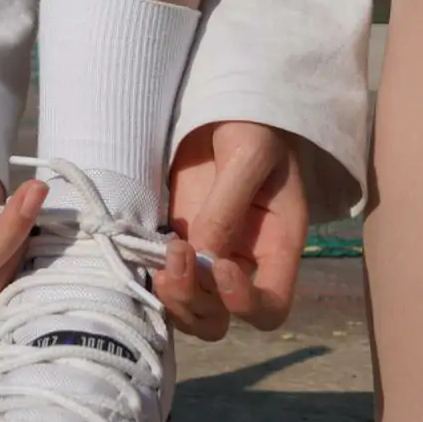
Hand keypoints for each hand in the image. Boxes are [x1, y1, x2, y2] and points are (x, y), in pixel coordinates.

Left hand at [154, 121, 308, 339]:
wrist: (225, 104)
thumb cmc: (253, 122)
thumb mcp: (248, 154)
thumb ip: (227, 206)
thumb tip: (202, 257)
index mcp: (277, 245)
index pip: (272, 307)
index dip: (245, 303)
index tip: (219, 264)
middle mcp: (244, 261)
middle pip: (223, 317)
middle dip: (197, 303)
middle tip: (177, 257)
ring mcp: (208, 254)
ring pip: (190, 308)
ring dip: (172, 298)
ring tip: (160, 259)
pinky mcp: (178, 239)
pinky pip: (165, 279)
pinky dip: (152, 277)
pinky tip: (145, 251)